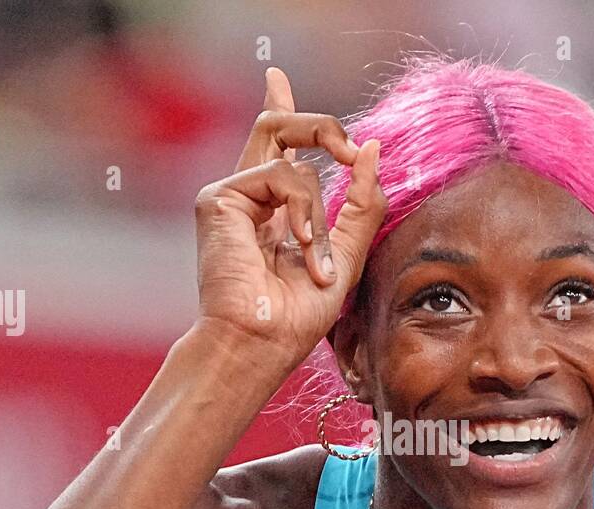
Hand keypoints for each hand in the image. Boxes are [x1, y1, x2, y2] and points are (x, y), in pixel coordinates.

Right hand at [193, 66, 385, 370]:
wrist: (261, 344)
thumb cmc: (296, 318)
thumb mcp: (346, 256)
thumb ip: (361, 204)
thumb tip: (374, 148)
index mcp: (272, 212)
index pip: (275, 149)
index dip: (279, 109)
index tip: (276, 79)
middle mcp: (248, 198)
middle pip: (277, 127)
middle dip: (319, 126)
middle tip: (350, 150)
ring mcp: (231, 197)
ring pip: (292, 153)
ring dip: (320, 209)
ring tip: (317, 258)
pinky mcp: (219, 199)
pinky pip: (283, 176)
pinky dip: (304, 212)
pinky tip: (301, 247)